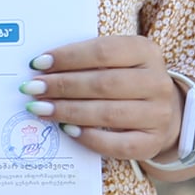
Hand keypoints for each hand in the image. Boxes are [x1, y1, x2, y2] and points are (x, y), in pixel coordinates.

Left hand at [17, 34, 179, 160]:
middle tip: (32, 89)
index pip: (103, 51)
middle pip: (103, 83)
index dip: (68, 57)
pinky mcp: (152, 143)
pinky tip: (67, 130)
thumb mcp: (117, 60)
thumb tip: (42, 68)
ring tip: (41, 109)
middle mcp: (157, 82)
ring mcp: (158, 115)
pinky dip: (89, 137)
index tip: (38, 64)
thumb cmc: (126, 79)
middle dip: (62, 86)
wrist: (162, 112)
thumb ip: (87, 60)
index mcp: (146, 51)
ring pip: (108, 114)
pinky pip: (117, 144)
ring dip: (68, 111)